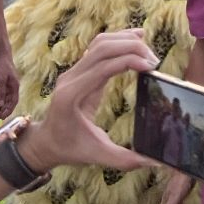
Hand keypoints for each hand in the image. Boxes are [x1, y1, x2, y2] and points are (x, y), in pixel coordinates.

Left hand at [0, 56, 19, 118]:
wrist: (0, 55)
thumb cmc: (1, 67)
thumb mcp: (0, 80)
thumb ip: (1, 93)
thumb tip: (0, 105)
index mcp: (15, 88)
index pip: (13, 103)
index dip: (7, 111)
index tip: (0, 118)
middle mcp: (13, 88)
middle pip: (9, 103)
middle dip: (2, 111)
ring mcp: (9, 86)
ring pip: (5, 100)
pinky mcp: (4, 84)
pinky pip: (2, 95)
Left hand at [15, 30, 159, 174]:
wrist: (46, 142)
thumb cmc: (70, 149)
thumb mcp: (98, 156)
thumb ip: (126, 159)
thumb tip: (158, 162)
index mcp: (72, 96)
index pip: (103, 67)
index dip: (130, 61)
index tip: (152, 68)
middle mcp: (70, 78)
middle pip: (102, 48)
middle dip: (132, 47)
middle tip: (154, 62)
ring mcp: (73, 71)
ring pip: (100, 42)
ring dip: (126, 41)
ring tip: (149, 52)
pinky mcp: (79, 69)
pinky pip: (98, 47)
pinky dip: (118, 41)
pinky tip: (136, 40)